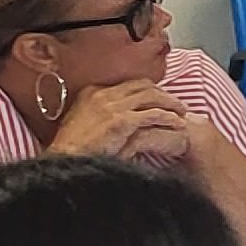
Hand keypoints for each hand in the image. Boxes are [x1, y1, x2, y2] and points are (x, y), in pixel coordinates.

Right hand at [53, 80, 191, 162]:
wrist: (65, 161)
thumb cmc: (73, 149)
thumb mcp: (83, 123)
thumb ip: (102, 114)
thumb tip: (125, 117)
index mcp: (92, 92)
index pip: (128, 84)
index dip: (148, 90)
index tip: (159, 98)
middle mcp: (102, 94)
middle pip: (143, 86)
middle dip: (163, 94)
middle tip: (176, 104)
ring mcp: (112, 106)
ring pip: (151, 96)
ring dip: (169, 103)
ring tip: (181, 112)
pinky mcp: (121, 121)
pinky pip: (152, 114)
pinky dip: (167, 118)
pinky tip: (176, 123)